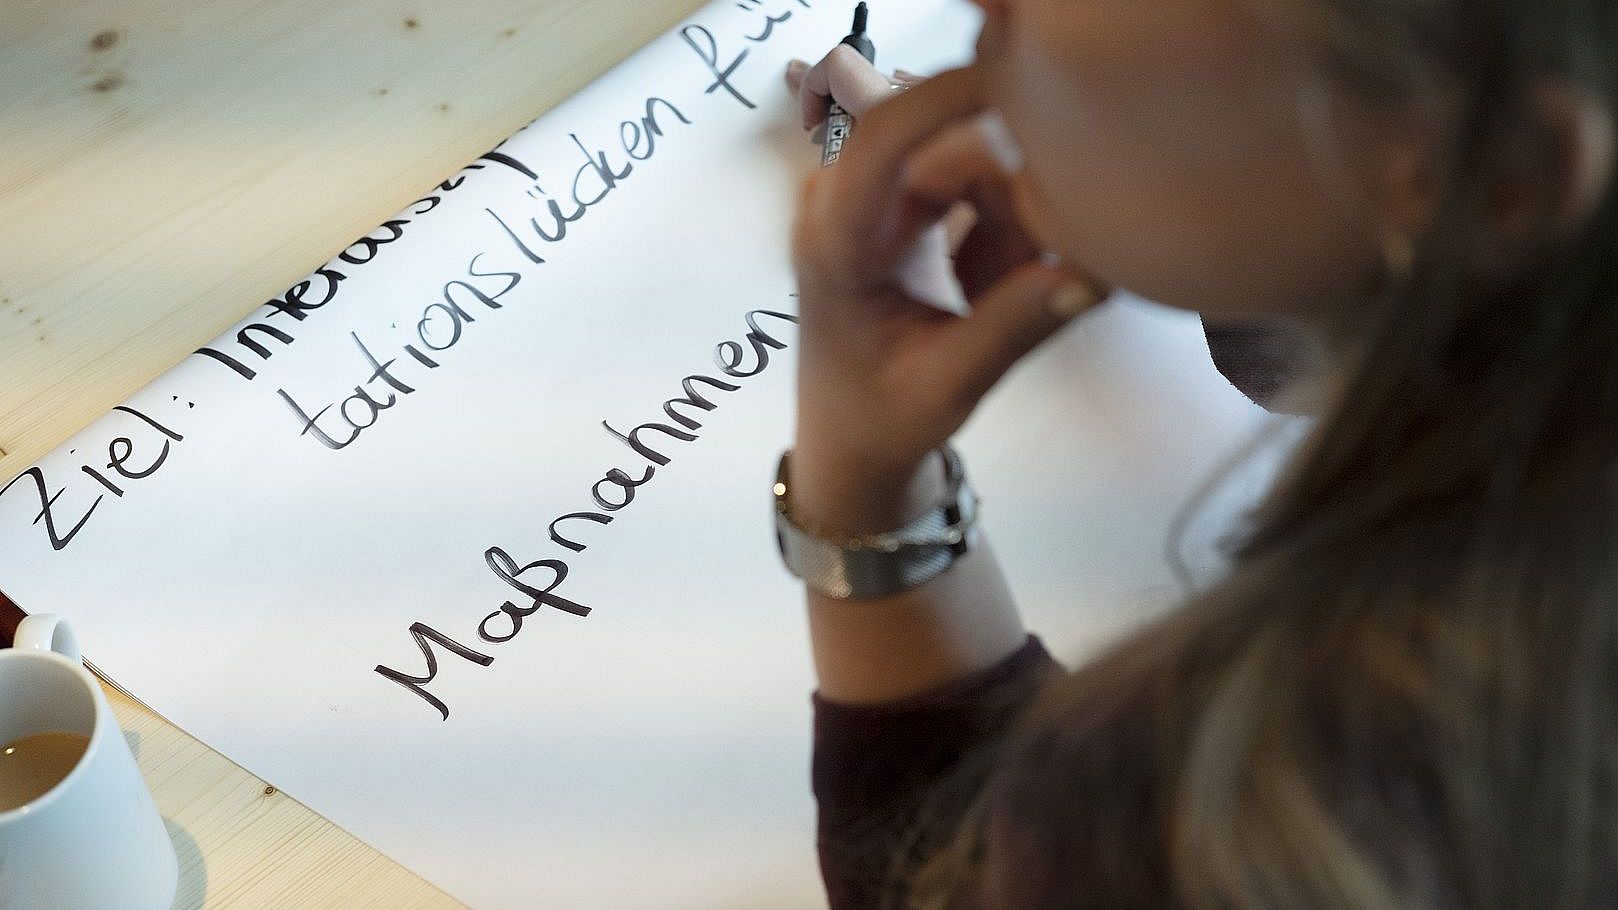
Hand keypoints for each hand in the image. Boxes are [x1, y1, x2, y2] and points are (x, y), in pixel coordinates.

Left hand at [786, 64, 1104, 533]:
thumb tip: (1091, 273)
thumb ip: (1015, 327)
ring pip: (976, 160)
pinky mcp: (903, 197)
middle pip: (953, 146)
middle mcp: (843, 200)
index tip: (1027, 87)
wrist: (848, 437)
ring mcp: (873, 194)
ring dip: (1011, 226)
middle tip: (1026, 278)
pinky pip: (980, 180)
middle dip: (1013, 202)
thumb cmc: (879, 418)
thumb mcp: (947, 386)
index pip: (883, 138)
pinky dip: (1003, 230)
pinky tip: (982, 286)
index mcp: (834, 242)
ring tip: (987, 299)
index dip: (949, 98)